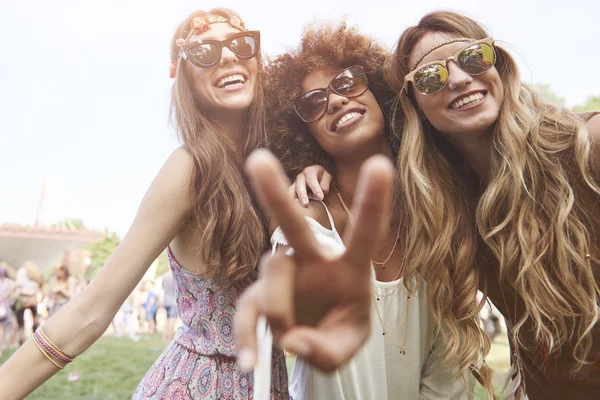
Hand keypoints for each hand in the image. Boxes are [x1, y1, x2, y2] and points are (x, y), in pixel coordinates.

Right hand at [235, 149, 393, 371]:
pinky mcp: (259, 296)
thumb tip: (291, 340)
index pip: (364, 232)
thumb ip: (327, 351)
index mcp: (350, 267)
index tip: (380, 164)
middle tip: (257, 159)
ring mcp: (284, 276)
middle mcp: (313, 262)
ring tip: (291, 339)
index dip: (373, 201)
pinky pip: (247, 310)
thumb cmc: (338, 330)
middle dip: (277, 195)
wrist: (315, 339)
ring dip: (280, 308)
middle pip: (295, 226)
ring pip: (272, 273)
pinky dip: (246, 337)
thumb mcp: (347, 348)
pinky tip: (250, 363)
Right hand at [289, 165, 331, 206]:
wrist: (316, 178)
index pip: (311, 179)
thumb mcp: (327, 177)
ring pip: (292, 190)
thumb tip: (324, 191)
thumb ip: (326, 183)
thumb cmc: (322, 178)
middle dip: (302, 195)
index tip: (320, 198)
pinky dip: (290, 202)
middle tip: (305, 204)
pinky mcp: (292, 191)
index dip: (316, 188)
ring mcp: (295, 184)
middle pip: (299, 185)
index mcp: (310, 171)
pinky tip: (293, 208)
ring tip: (297, 208)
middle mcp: (300, 177)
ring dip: (294, 199)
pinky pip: (289, 196)